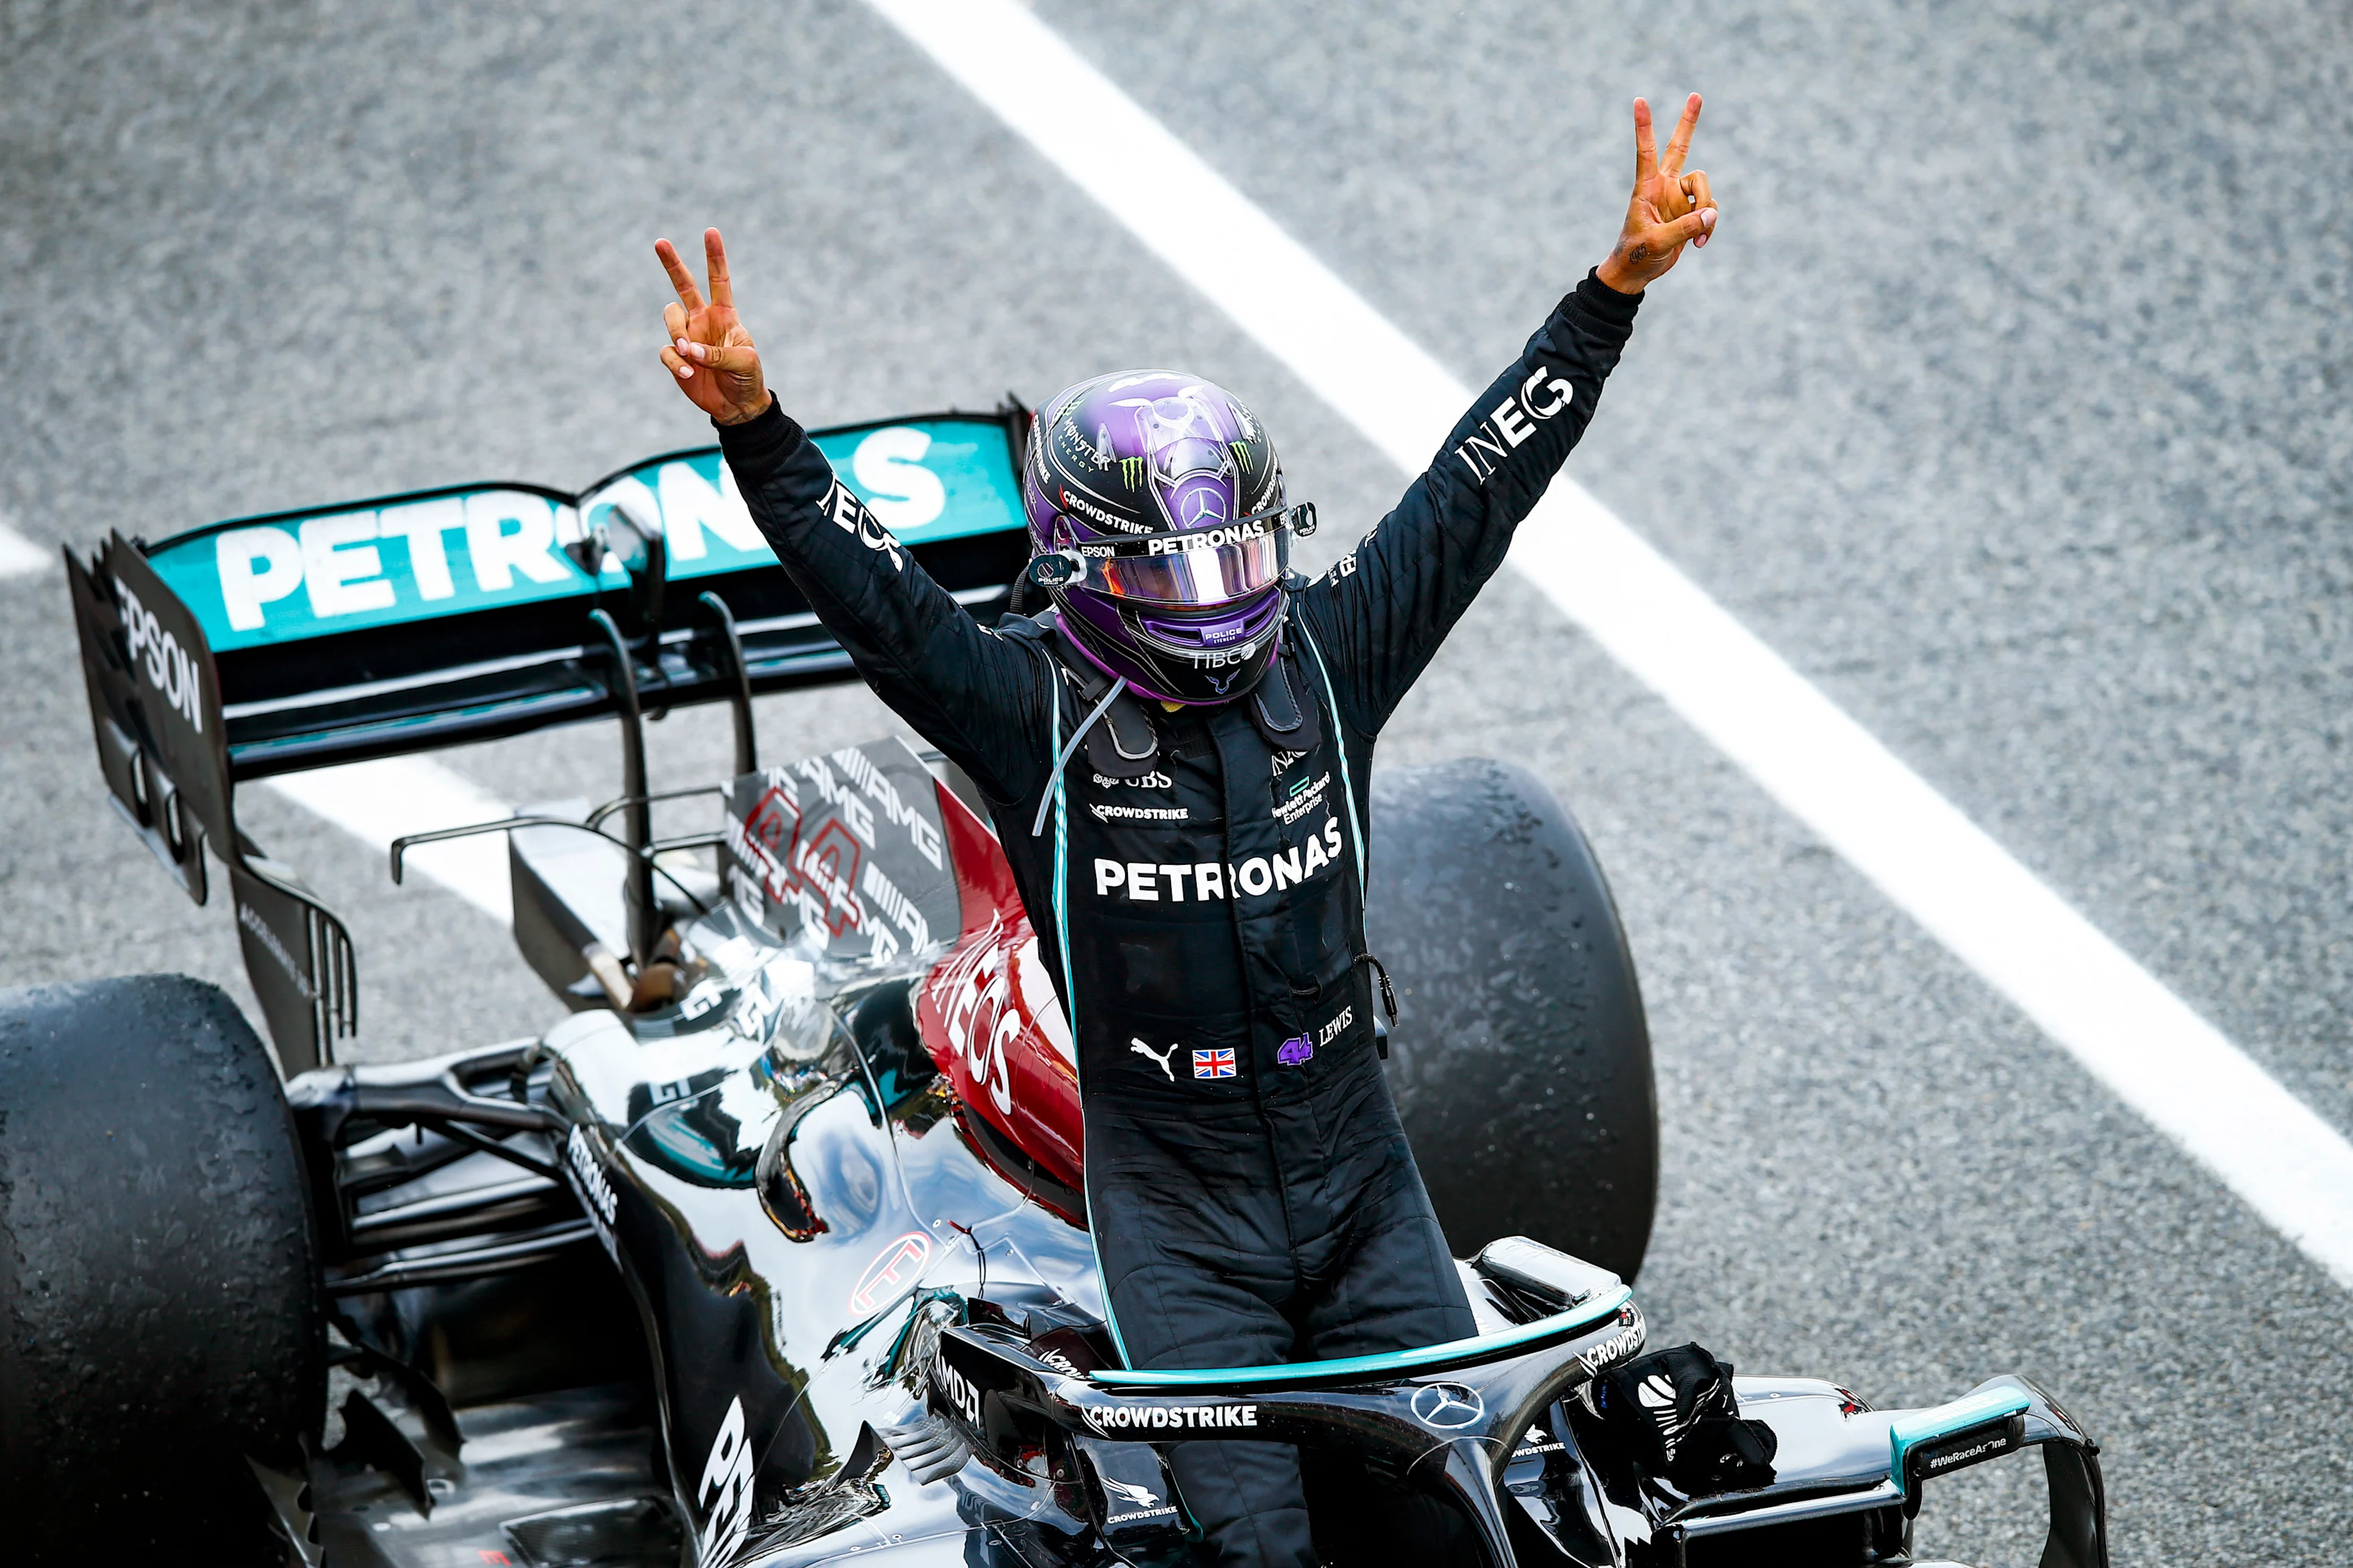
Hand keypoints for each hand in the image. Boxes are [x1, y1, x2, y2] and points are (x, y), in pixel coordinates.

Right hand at [656, 228, 769, 425]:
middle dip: (672, 264)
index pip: (719, 280)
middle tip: (660, 242)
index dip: (715, 257)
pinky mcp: (677, 358)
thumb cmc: (747, 378)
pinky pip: (667, 352)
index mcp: (725, 315)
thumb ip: (718, 353)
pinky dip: (675, 361)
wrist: (737, 406)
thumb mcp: (744, 362)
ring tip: (689, 354)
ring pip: (670, 318)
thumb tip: (689, 349)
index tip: (710, 232)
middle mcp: (703, 320)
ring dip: (677, 333)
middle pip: (684, 286)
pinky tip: (688, 372)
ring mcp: (688, 337)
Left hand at [1594, 94, 1717, 295]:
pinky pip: (1709, 210)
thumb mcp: (1658, 243)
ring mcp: (1678, 198)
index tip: (1639, 100)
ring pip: (1704, 188)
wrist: (1638, 273)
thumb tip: (1711, 215)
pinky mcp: (1689, 211)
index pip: (1645, 151)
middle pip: (1679, 147)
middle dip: (1688, 123)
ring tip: (1698, 236)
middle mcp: (1664, 186)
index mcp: (1646, 188)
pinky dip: (1708, 226)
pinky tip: (1698, 243)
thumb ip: (1685, 228)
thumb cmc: (1637, 255)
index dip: (1644, 127)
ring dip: (1707, 210)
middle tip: (1696, 95)